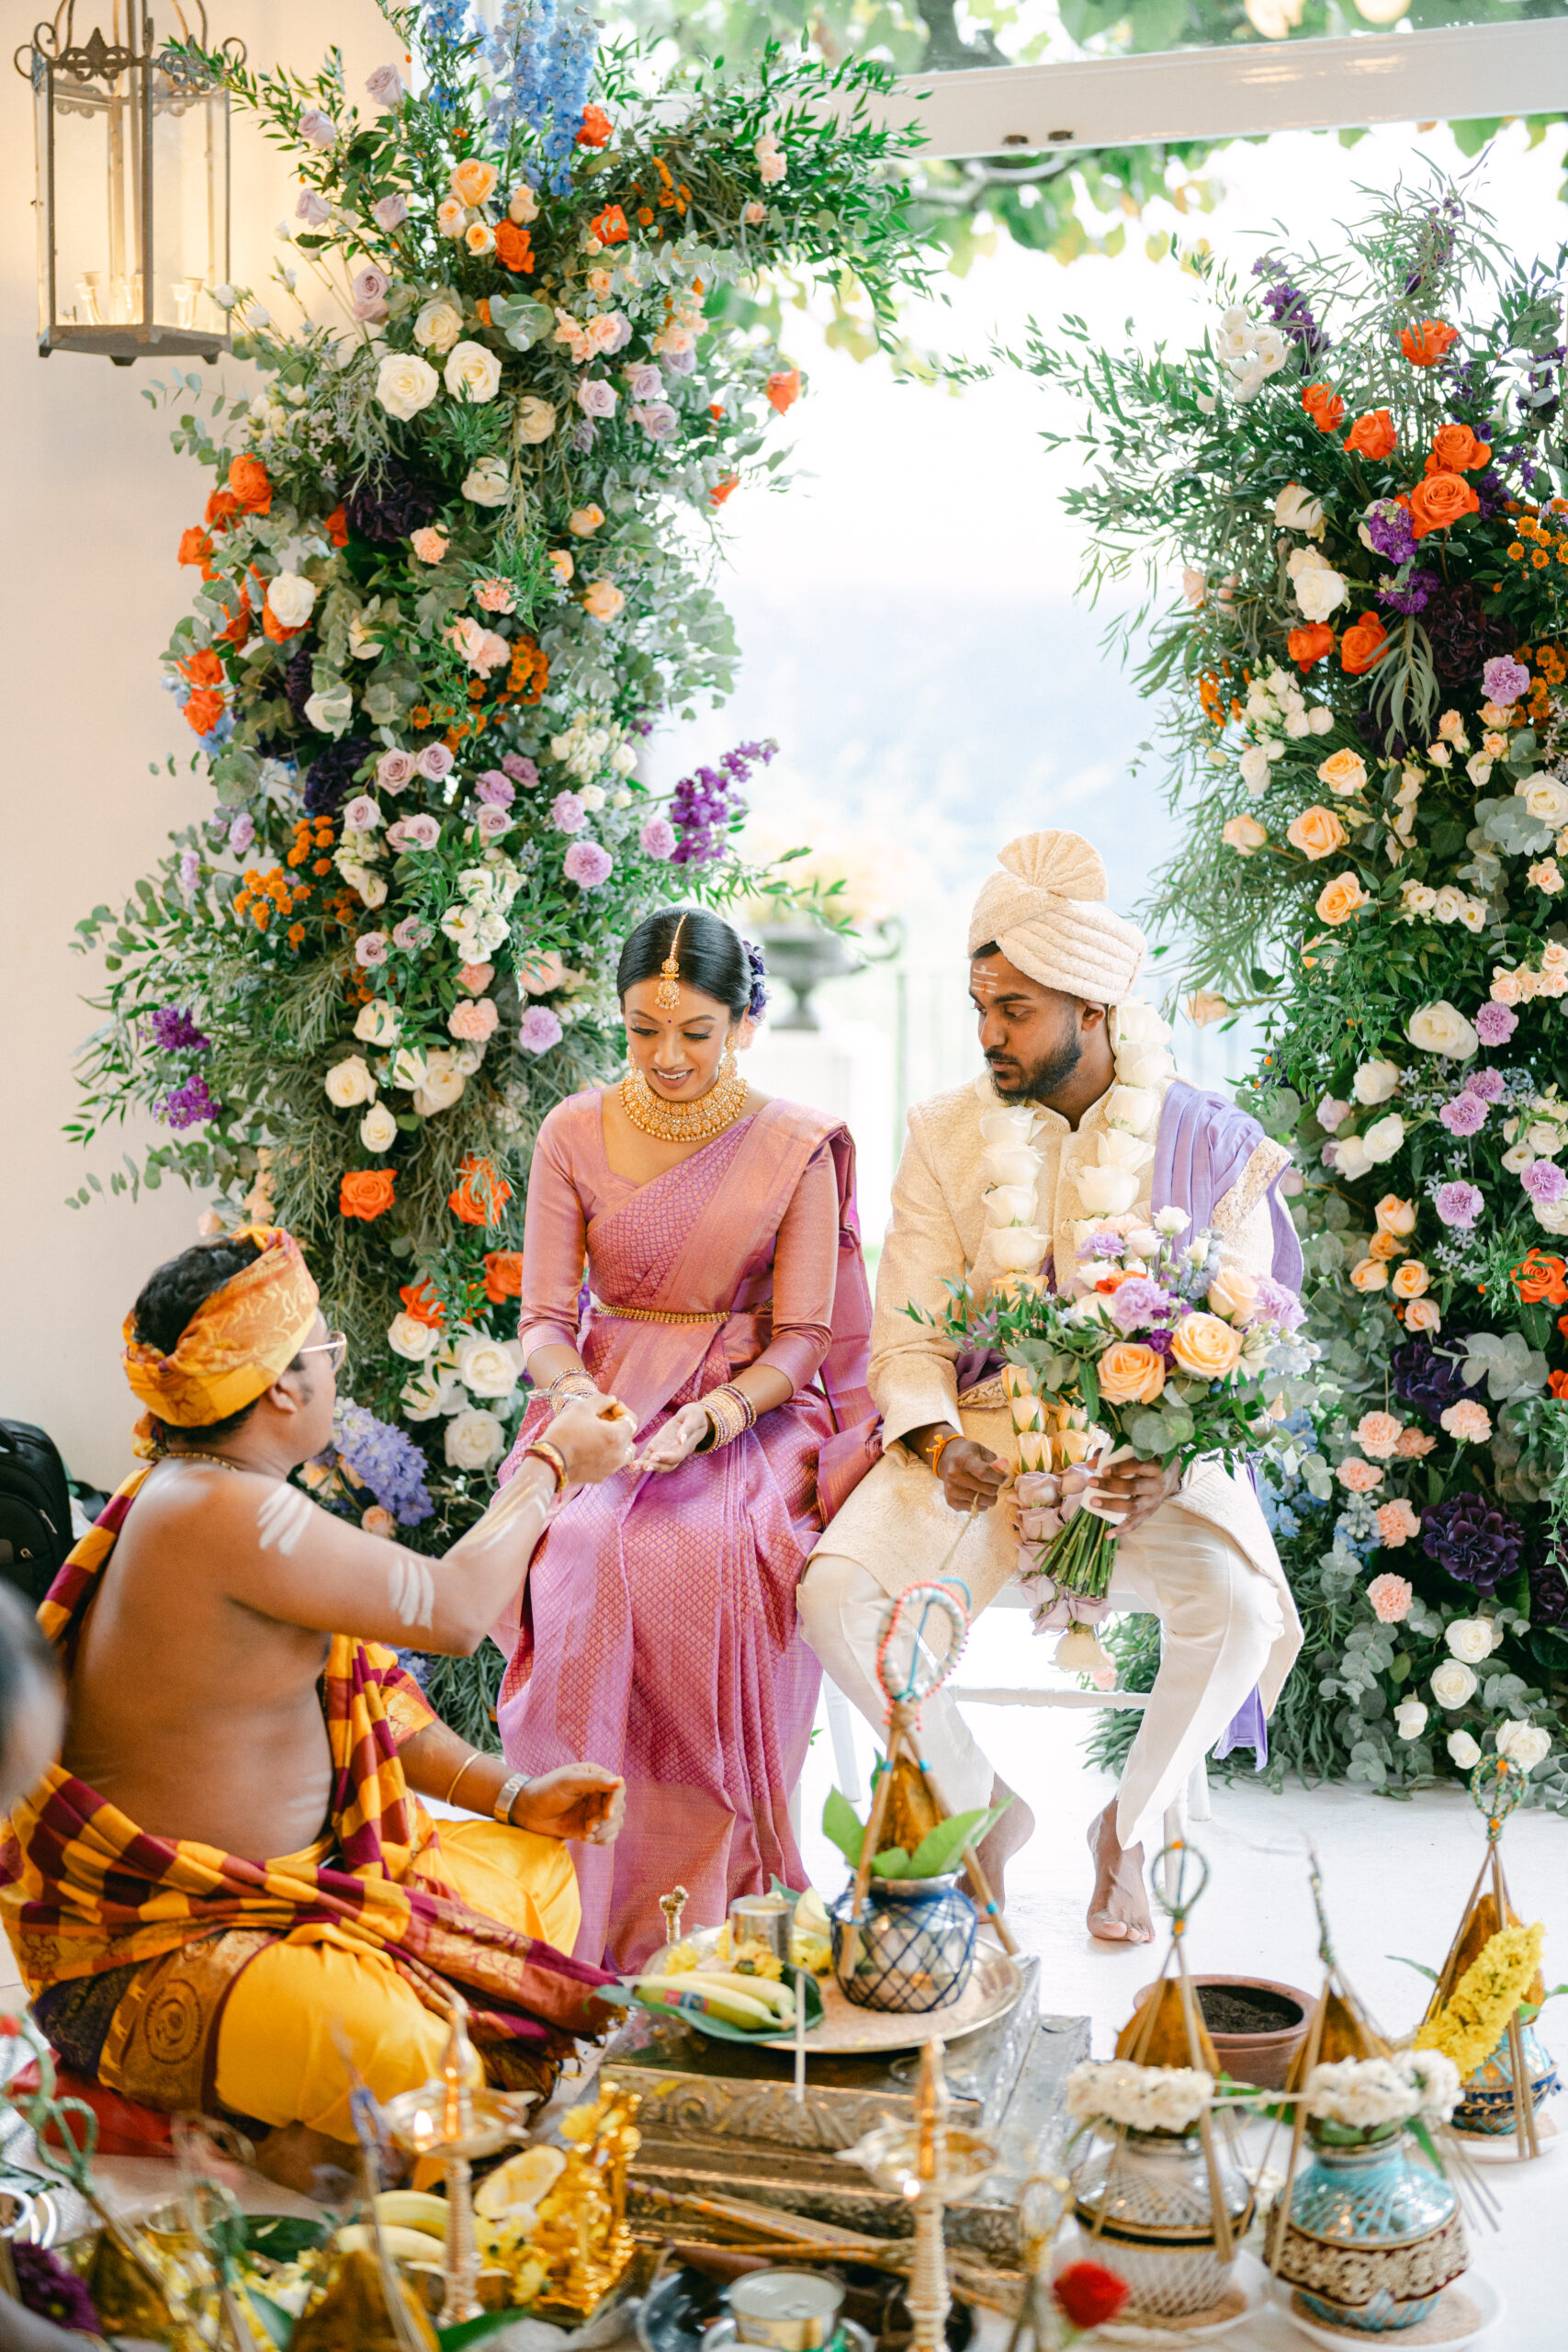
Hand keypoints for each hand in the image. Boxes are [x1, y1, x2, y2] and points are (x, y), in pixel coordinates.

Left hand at [511, 1762, 625, 1845]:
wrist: (529, 1812)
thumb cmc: (547, 1790)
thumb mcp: (569, 1782)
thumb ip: (595, 1781)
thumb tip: (620, 1780)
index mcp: (596, 1777)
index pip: (619, 1789)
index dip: (616, 1801)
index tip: (607, 1814)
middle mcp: (599, 1794)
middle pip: (620, 1808)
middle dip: (606, 1820)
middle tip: (589, 1826)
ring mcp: (596, 1812)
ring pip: (616, 1824)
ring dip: (604, 1831)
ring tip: (586, 1833)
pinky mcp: (591, 1828)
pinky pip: (608, 1836)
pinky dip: (601, 1840)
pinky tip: (585, 1839)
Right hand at [547, 1395, 635, 1485]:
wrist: (549, 1460)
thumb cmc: (565, 1431)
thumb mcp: (582, 1407)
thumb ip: (602, 1400)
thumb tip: (612, 1400)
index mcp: (617, 1436)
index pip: (631, 1419)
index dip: (621, 1409)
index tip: (608, 1406)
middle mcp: (619, 1454)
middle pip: (629, 1435)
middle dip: (618, 1424)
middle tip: (602, 1419)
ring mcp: (611, 1468)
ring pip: (624, 1452)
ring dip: (617, 1442)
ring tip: (600, 1435)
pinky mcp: (600, 1477)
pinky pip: (612, 1463)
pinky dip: (607, 1454)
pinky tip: (591, 1448)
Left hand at [639, 1401, 709, 1473]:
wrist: (694, 1415)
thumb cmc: (696, 1415)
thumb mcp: (694, 1417)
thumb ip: (688, 1428)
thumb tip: (680, 1440)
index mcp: (687, 1445)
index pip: (677, 1456)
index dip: (666, 1458)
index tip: (655, 1455)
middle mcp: (677, 1451)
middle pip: (668, 1465)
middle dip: (656, 1466)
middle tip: (645, 1466)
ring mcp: (667, 1450)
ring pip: (658, 1463)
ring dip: (646, 1466)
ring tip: (634, 1467)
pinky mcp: (658, 1446)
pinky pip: (650, 1456)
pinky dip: (641, 1461)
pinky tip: (632, 1465)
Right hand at [938, 1438, 1008, 1513]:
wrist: (947, 1460)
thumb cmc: (969, 1455)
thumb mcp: (982, 1452)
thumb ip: (995, 1462)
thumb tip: (1005, 1468)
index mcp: (963, 1460)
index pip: (984, 1473)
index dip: (999, 1478)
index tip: (1004, 1477)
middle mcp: (954, 1475)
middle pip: (986, 1490)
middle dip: (995, 1487)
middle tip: (994, 1482)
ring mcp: (952, 1490)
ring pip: (982, 1502)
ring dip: (989, 1497)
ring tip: (986, 1488)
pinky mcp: (951, 1501)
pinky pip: (975, 1509)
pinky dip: (981, 1503)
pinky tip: (977, 1494)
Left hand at [1085, 1456, 1179, 1539]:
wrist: (1170, 1474)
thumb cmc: (1148, 1460)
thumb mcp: (1136, 1453)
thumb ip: (1113, 1454)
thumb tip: (1091, 1464)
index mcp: (1156, 1466)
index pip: (1138, 1466)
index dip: (1120, 1468)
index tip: (1103, 1470)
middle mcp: (1158, 1485)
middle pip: (1133, 1487)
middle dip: (1111, 1486)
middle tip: (1091, 1482)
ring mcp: (1154, 1501)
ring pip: (1133, 1506)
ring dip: (1111, 1505)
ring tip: (1093, 1502)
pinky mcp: (1150, 1512)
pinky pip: (1136, 1523)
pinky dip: (1122, 1530)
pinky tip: (1108, 1535)